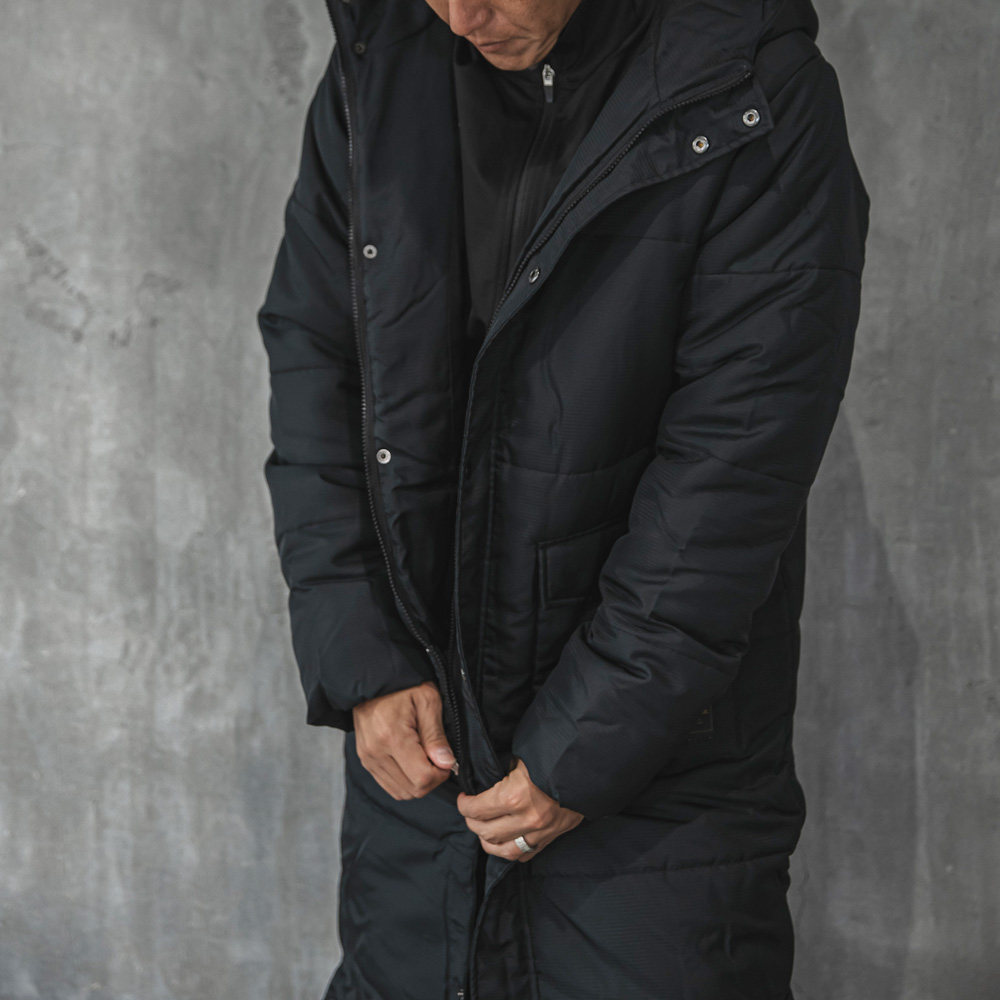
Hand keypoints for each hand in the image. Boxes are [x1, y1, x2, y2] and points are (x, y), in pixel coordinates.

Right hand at [352, 682, 455, 799]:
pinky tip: (412, 762)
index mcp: (392, 736)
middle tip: (437, 759)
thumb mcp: (427, 701)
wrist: (372, 679)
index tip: (446, 760)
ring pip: (400, 792)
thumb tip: (446, 763)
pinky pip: (388, 785)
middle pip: (412, 790)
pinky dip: (404, 780)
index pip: (421, 778)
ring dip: (417, 782)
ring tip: (424, 759)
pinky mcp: (365, 760)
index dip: (440, 774)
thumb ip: (436, 735)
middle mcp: (375, 752)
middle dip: (431, 780)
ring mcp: (368, 758)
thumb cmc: (403, 686)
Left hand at [457, 757, 582, 860]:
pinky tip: (505, 840)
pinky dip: (510, 850)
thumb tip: (485, 777)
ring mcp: (539, 833)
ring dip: (488, 841)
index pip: (476, 809)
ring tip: (483, 829)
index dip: (464, 804)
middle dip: (472, 821)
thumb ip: (503, 771)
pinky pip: (524, 855)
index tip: (463, 798)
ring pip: (502, 851)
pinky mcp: (551, 838)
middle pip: (485, 832)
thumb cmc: (554, 757)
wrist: (589, 769)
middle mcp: (525, 819)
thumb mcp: (522, 758)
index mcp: (514, 796)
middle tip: (470, 812)